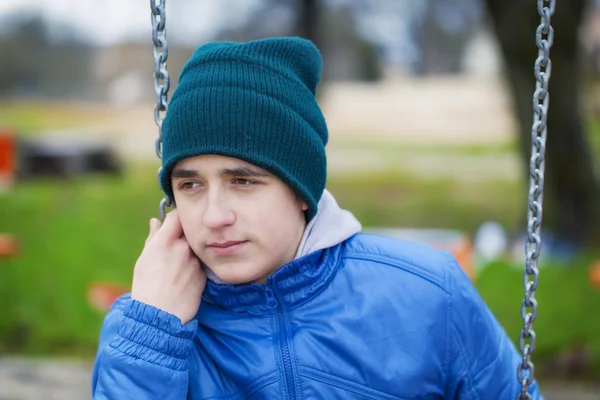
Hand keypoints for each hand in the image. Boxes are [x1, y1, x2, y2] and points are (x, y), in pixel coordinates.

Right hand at [131, 209, 205, 323]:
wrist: (158, 316)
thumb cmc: (145, 287)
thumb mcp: (143, 260)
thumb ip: (153, 237)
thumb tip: (156, 222)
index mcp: (164, 242)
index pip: (177, 216)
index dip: (176, 218)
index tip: (174, 223)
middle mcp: (182, 248)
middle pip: (189, 232)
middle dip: (184, 237)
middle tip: (174, 249)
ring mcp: (195, 261)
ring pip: (195, 250)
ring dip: (189, 254)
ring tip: (176, 270)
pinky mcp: (203, 275)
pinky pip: (199, 266)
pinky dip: (193, 269)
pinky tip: (182, 281)